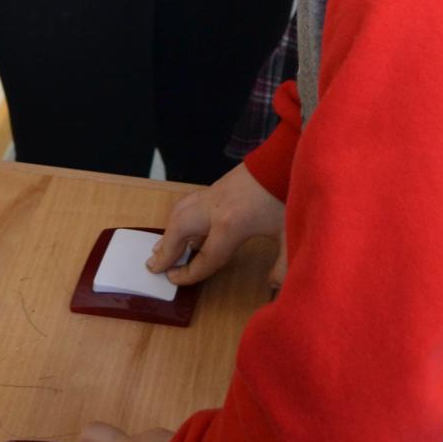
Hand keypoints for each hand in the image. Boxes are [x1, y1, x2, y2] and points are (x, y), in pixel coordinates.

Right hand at [146, 158, 284, 287]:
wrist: (286, 154)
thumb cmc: (287, 193)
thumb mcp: (289, 232)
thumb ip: (283, 264)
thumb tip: (275, 287)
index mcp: (230, 224)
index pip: (205, 257)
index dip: (189, 273)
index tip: (174, 280)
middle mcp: (214, 207)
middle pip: (179, 229)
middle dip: (166, 249)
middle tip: (153, 265)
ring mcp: (214, 193)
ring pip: (181, 211)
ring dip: (169, 230)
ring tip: (162, 247)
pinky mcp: (219, 184)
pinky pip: (190, 203)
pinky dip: (181, 216)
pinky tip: (186, 227)